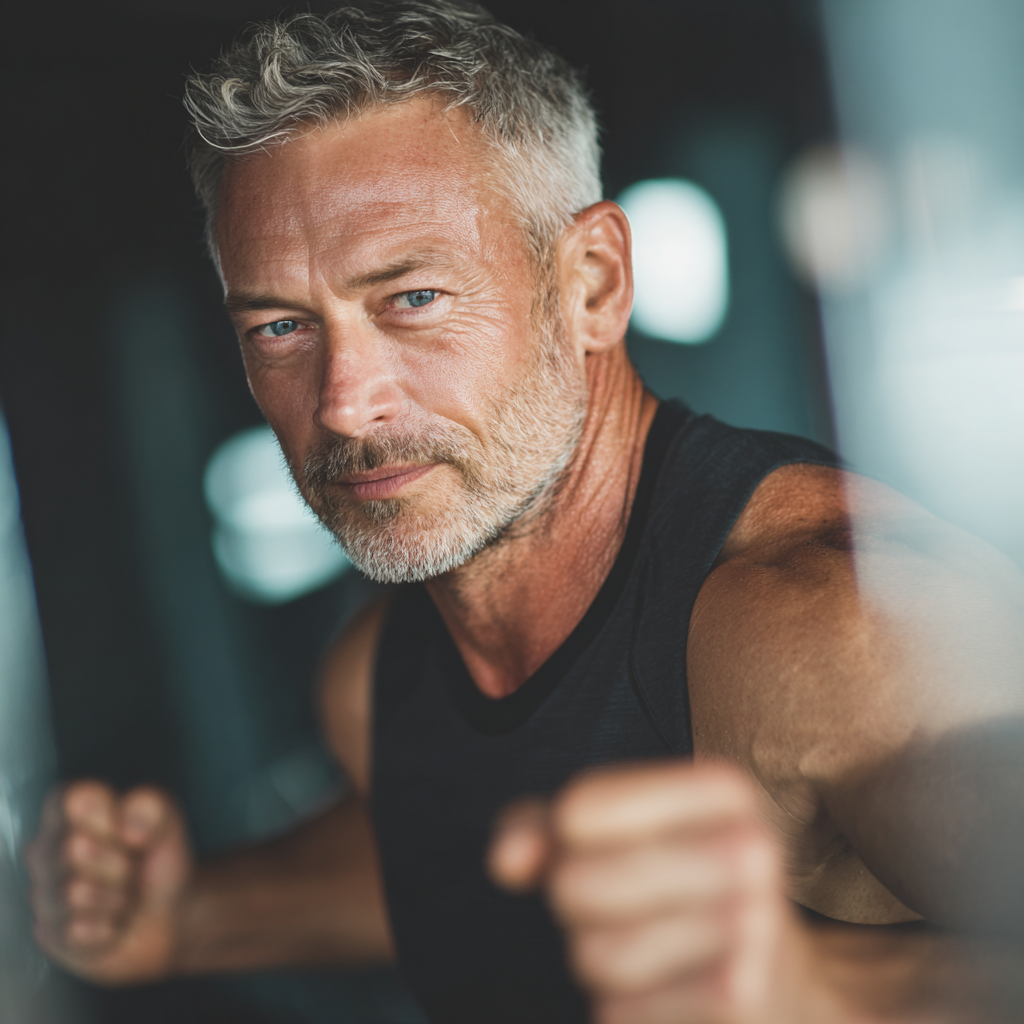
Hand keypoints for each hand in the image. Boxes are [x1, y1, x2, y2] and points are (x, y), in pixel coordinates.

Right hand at [26, 780, 192, 984]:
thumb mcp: (168, 826)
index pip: (71, 798)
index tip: (127, 830)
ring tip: (124, 896)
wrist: (170, 915)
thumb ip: (154, 808)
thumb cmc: (158, 861)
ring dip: (116, 897)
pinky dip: (108, 928)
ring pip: (74, 892)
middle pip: (74, 847)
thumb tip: (126, 823)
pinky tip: (113, 922)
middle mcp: (48, 850)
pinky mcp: (49, 935)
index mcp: (71, 813)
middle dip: (118, 862)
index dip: (106, 816)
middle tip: (131, 869)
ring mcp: (44, 894)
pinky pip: (76, 931)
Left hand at [490, 761, 836, 1023]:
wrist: (773, 972)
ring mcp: (753, 927)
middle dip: (571, 903)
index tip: (592, 841)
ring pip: (596, 954)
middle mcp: (749, 848)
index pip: (577, 809)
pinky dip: (622, 1007)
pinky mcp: (741, 999)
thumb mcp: (615, 829)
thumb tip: (506, 861)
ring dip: (595, 958)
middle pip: (575, 883)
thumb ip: (542, 824)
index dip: (561, 836)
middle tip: (610, 904)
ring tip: (639, 944)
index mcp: (722, 789)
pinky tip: (662, 988)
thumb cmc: (673, 882)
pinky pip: (622, 1010)